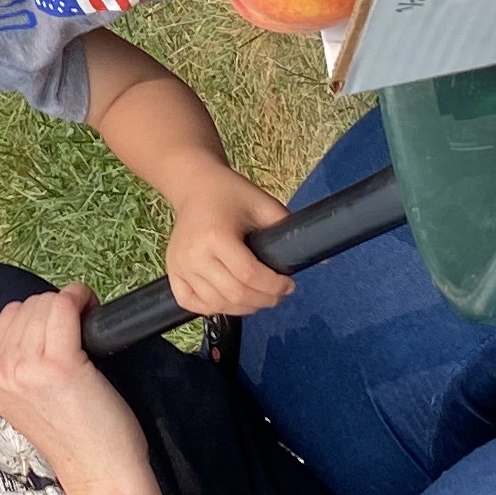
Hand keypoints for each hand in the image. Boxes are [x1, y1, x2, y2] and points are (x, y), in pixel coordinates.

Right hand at [0, 286, 155, 489]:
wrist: (99, 474)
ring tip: (88, 338)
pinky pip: (65, 306)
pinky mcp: (57, 364)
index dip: (41, 320)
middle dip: (57, 313)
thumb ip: (18, 363)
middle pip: (28, 306)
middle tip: (79, 341)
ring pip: (47, 303)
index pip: (8, 317)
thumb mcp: (26, 400)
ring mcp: (25, 367)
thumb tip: (40, 320)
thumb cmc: (76, 438)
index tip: (61, 335)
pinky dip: (82, 300)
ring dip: (73, 308)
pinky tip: (94, 315)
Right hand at [161, 170, 291, 318]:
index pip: (248, 275)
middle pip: (234, 294)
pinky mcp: (173, 273)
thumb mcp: (264, 204)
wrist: (195, 186)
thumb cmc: (231, 194)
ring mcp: (180, 266)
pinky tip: (231, 299)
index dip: (274, 286)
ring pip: (216, 304)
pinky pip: (193, 304)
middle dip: (265, 299)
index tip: (289, 284)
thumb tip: (322, 257)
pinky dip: (215, 308)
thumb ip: (289, 229)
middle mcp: (194, 254)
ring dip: (244, 307)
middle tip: (278, 293)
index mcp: (216, 235)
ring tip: (259, 296)